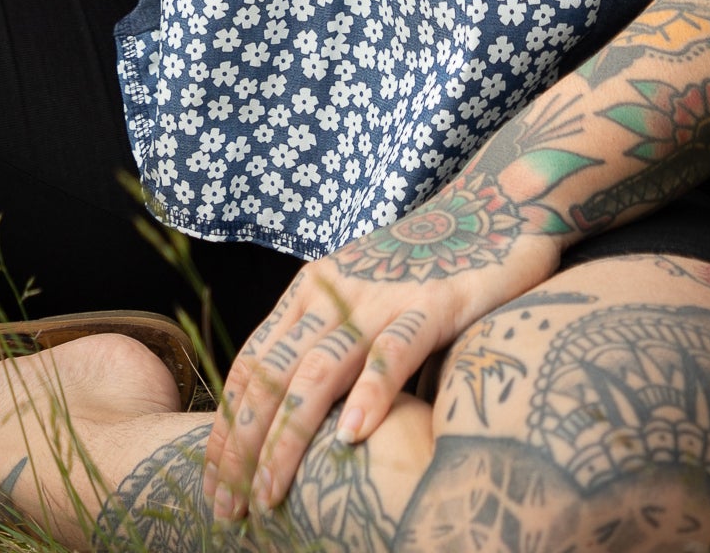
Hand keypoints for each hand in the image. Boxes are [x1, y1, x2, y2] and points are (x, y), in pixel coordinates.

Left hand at [201, 180, 562, 518]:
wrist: (496, 204)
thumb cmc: (429, 262)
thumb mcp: (366, 300)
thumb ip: (335, 345)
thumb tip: (302, 425)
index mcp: (313, 290)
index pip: (252, 363)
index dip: (226, 425)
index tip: (212, 481)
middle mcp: (337, 292)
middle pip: (272, 375)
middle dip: (242, 445)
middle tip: (226, 505)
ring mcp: (384, 296)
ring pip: (318, 371)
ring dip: (287, 437)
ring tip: (269, 491)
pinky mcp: (435, 302)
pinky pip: (393, 350)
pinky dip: (369, 393)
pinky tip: (350, 437)